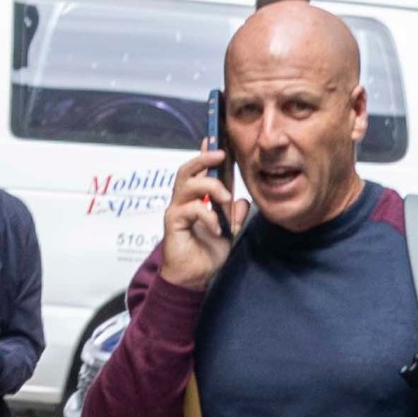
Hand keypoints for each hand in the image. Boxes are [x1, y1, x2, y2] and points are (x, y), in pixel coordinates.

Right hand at [156, 151, 242, 289]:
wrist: (192, 278)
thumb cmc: (205, 254)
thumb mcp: (228, 233)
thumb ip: (235, 216)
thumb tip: (244, 201)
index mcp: (196, 200)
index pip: (199, 172)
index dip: (205, 155)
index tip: (214, 138)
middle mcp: (183, 201)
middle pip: (187, 171)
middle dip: (203, 159)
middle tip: (221, 154)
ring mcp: (176, 211)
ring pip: (188, 185)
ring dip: (211, 187)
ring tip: (226, 199)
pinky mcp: (173, 223)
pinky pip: (191, 209)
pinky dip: (208, 215)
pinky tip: (218, 228)